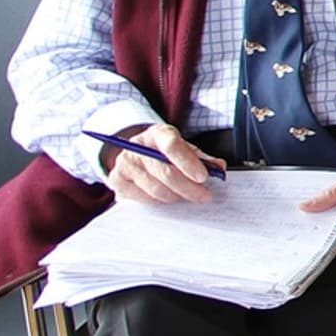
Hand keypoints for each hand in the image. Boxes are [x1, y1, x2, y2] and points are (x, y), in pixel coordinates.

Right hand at [100, 123, 217, 205]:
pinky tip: (169, 197)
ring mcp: (124, 164)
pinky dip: (160, 202)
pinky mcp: (116, 181)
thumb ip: (202, 158)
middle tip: (205, 196)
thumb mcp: (185, 149)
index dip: (188, 163)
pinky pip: (144, 198)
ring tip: (187, 196)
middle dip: (189, 187)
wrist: (138, 155)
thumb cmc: (167, 153)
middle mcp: (137, 146)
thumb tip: (219, 167)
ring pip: (156, 189)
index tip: (204, 177)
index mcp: (157, 133)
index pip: (172, 145)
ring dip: (176, 196)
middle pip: (165, 172)